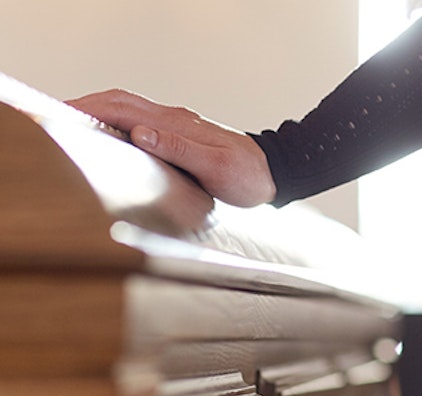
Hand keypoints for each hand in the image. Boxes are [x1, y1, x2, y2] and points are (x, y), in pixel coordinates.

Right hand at [67, 89, 275, 206]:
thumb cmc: (248, 176)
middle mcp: (175, 120)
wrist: (274, 174)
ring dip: (100, 113)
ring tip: (74, 126)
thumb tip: (140, 133)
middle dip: (87, 106)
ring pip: (130, 110)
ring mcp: (178, 126)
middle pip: (122, 102)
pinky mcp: (182, 137)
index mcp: (178, 124)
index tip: (63, 114)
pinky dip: (117, 124)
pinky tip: (109, 138)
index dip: (90, 108)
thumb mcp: (216, 168)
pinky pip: (142, 123)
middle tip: (58, 117)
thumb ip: (179, 150)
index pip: (124, 108)